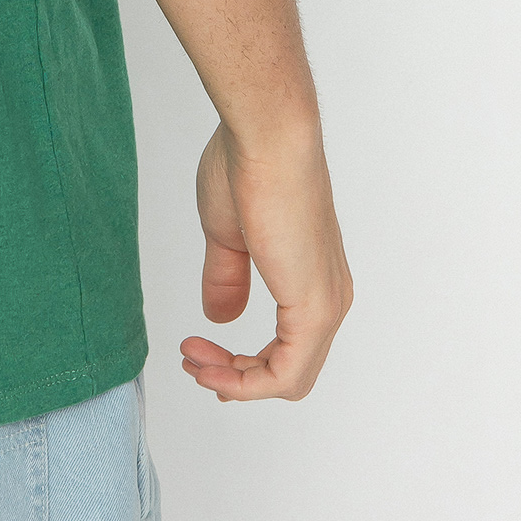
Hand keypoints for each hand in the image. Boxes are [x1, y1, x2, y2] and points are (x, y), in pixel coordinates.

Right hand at [180, 120, 352, 400]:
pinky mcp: (314, 309)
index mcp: (312, 277)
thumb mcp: (228, 233)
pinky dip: (246, 383)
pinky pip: (287, 373)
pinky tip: (211, 369)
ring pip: (289, 378)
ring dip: (235, 381)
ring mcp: (325, 304)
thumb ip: (227, 277)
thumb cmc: (246, 167)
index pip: (288, 346)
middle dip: (235, 376)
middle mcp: (329, 296)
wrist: (266, 137)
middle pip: (289, 369)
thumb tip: (222, 317)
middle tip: (192, 360)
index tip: (200, 351)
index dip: (244, 364)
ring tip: (193, 362)